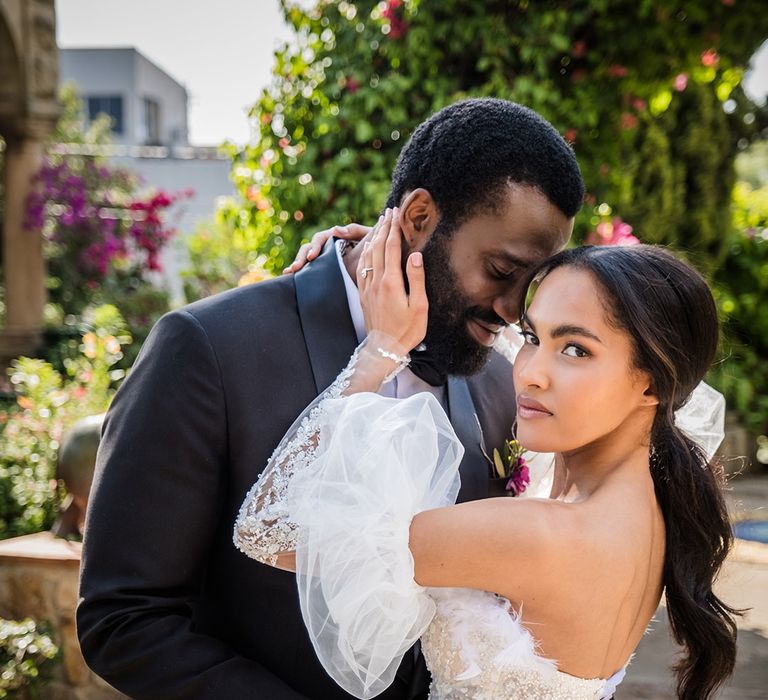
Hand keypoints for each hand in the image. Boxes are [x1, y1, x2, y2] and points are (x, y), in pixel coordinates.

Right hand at [282, 223, 370, 273]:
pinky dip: (300, 274)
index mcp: (335, 237)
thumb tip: (336, 228)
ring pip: (306, 259)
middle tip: (295, 268)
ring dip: (297, 264)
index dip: (315, 246)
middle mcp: (327, 246)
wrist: (381, 258)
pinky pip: (310, 270)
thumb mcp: (366, 234)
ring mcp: (325, 258)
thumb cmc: (374, 243)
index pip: (320, 238)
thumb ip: (353, 230)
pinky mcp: (324, 269)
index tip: (313, 257)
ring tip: (288, 273)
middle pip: (308, 249)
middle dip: (301, 258)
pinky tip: (290, 279)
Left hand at [357, 208, 427, 353]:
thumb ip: (416, 279)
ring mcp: (368, 287)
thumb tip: (415, 255)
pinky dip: (366, 252)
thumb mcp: (419, 307)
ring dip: (374, 236)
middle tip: (389, 211)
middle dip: (384, 226)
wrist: (384, 349)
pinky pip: (362, 266)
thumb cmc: (407, 330)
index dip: (394, 228)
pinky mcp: (364, 294)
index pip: (392, 247)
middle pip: (379, 246)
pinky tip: (369, 247)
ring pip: (368, 254)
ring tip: (380, 223)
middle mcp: (376, 281)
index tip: (397, 213)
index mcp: (391, 282)